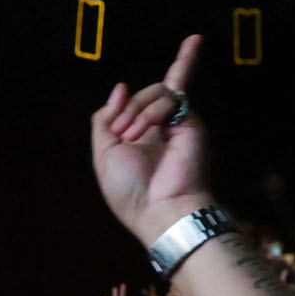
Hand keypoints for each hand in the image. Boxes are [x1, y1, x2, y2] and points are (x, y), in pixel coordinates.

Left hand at [88, 34, 213, 244]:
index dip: (121, 105)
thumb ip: (105, 119)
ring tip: (133, 135)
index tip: (118, 130)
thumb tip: (121, 87)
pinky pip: (170, 96)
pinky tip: (145, 130)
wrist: (158, 208)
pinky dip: (152, 109)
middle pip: (143, 93)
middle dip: (127, 108)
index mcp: (138, 135)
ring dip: (138, 109)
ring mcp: (176, 123)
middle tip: (123, 134)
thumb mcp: (104, 153)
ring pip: (156, 90)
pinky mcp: (190, 122)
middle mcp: (159, 127)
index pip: (135, 102)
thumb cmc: (129, 190)